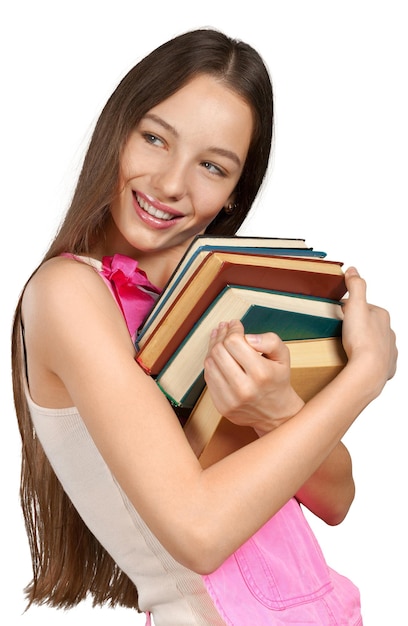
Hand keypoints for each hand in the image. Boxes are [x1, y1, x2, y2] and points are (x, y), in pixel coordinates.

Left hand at [204, 320, 303, 434]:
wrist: (276, 413)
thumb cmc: (278, 379)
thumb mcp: (283, 356)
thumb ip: (270, 341)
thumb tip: (248, 337)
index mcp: (261, 373)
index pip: (234, 342)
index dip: (233, 329)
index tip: (235, 324)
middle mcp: (245, 388)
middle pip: (219, 352)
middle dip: (221, 335)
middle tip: (224, 328)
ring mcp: (231, 400)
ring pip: (209, 364)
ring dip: (212, 347)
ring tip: (219, 338)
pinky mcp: (222, 406)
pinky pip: (208, 378)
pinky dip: (211, 363)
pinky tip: (217, 356)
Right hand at [341, 267, 396, 396]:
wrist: (369, 370)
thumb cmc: (361, 340)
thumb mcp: (355, 306)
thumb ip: (355, 286)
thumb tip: (353, 270)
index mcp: (382, 316)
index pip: (365, 307)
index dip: (350, 309)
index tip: (339, 314)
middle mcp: (389, 332)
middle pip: (371, 325)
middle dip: (358, 326)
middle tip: (341, 331)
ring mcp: (389, 350)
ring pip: (376, 343)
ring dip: (365, 343)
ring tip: (348, 348)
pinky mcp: (386, 367)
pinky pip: (378, 361)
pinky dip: (369, 360)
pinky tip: (358, 362)